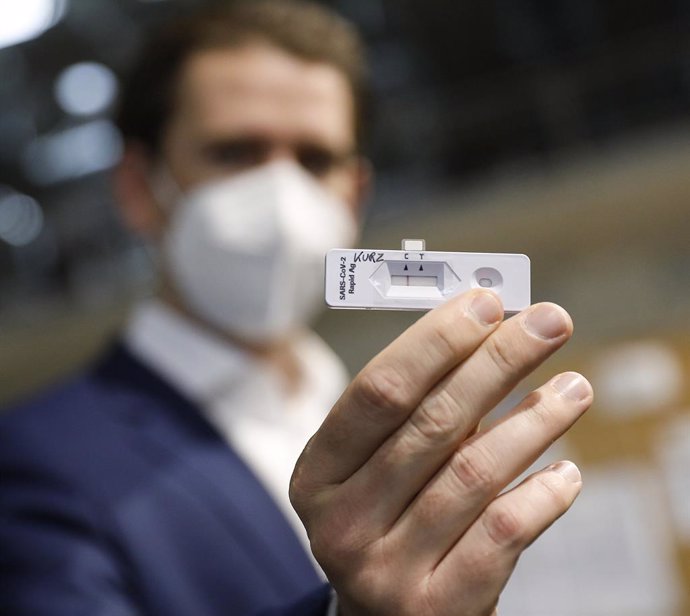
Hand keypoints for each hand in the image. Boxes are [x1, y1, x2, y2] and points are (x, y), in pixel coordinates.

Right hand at [290, 290, 592, 615]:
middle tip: (549, 322)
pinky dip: (542, 494)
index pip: (378, 391)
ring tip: (573, 387)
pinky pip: (502, 534)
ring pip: (474, 473)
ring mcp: (386, 571)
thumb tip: (485, 330)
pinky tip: (565, 471)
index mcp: (317, 473)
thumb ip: (414, 407)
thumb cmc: (384, 514)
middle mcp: (342, 523)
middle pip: (431, 423)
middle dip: (497, 362)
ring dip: (534, 421)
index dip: (435, 341)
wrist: (379, 614)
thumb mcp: (372, 463)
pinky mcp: (437, 607)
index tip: (487, 303)